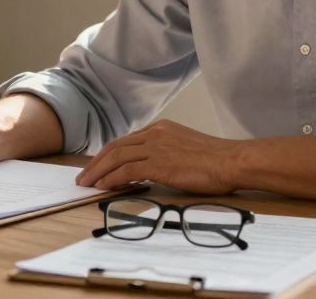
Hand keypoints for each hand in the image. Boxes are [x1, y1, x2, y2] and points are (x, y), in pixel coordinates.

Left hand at [76, 120, 239, 194]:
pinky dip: (111, 178)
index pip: (126, 140)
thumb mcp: (186, 149)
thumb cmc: (216, 160)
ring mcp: (157, 147)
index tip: (97, 166)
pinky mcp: (160, 163)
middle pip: (115, 146)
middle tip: (83, 176)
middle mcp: (156, 133)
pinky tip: (103, 187)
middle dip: (96, 163)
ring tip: (87, 184)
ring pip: (117, 157)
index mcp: (162, 128)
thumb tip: (150, 169)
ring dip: (98, 171)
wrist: (232, 161)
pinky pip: (127, 170)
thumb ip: (166, 152)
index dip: (107, 154)